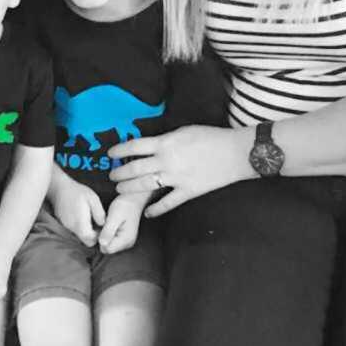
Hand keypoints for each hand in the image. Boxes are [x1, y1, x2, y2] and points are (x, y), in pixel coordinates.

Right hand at [51, 174, 105, 246]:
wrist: (59, 187)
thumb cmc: (78, 191)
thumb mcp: (93, 199)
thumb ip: (99, 213)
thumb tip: (103, 225)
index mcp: (80, 223)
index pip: (91, 240)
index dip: (98, 236)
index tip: (101, 227)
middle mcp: (72, 228)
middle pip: (85, 241)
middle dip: (93, 236)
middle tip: (96, 224)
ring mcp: (66, 226)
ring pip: (79, 236)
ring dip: (86, 231)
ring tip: (89, 218)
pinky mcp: (63, 223)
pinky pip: (74, 230)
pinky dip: (79, 227)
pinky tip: (81, 215)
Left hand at [98, 195, 144, 253]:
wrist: (134, 199)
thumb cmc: (125, 205)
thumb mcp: (115, 216)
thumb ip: (108, 230)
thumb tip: (101, 244)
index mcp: (126, 239)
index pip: (107, 249)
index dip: (100, 239)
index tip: (102, 227)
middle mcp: (127, 244)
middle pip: (108, 249)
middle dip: (102, 238)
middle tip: (105, 224)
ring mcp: (126, 242)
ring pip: (109, 245)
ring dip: (105, 235)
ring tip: (108, 223)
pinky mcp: (124, 238)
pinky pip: (111, 241)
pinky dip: (108, 234)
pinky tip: (110, 224)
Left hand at [108, 125, 252, 216]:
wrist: (234, 153)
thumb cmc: (210, 137)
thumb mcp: (183, 131)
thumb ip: (164, 139)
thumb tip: (149, 144)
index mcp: (165, 143)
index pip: (134, 147)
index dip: (119, 151)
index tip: (110, 154)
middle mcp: (166, 161)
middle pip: (135, 169)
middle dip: (120, 173)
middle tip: (112, 175)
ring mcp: (176, 178)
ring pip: (145, 186)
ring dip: (130, 189)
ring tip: (120, 190)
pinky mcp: (188, 192)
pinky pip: (167, 203)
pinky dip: (156, 210)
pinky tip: (148, 214)